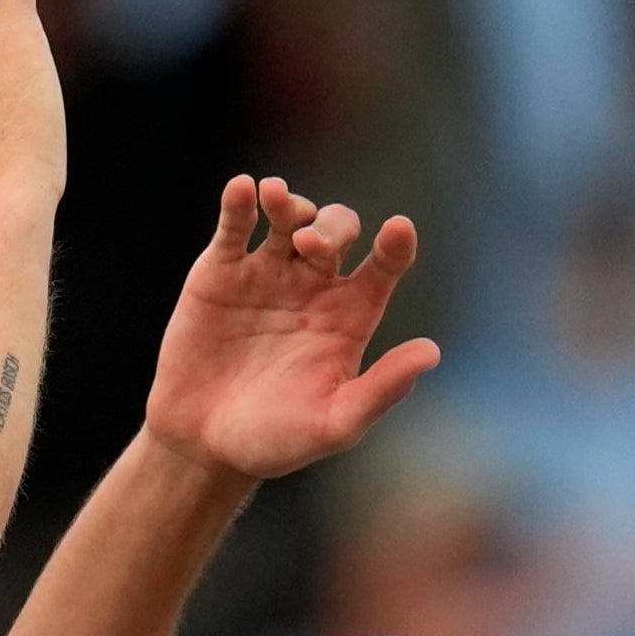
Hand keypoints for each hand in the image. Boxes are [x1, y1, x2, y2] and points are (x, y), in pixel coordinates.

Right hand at [142, 176, 440, 480]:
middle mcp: (313, 286)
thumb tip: (432, 352)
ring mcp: (267, 274)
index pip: (384, 266)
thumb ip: (381, 389)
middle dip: (330, 228)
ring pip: (288, 217)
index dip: (395, 245)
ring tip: (276, 200)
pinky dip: (239, 203)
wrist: (202, 446)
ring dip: (288, 203)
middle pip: (337, 232)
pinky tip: (244, 189)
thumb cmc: (275, 441)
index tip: (397, 231)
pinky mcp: (220, 272)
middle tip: (311, 245)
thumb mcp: (334, 423)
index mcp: (350, 315)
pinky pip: (235, 226)